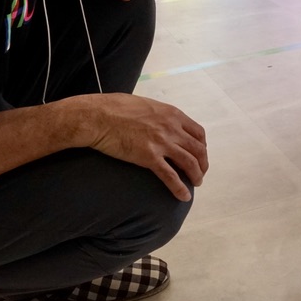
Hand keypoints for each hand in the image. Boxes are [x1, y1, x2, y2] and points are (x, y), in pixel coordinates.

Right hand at [85, 94, 206, 201]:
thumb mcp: (144, 104)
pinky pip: (170, 176)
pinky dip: (180, 188)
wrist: (97, 116)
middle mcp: (171, 127)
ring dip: (196, 176)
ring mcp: (161, 142)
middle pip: (198, 149)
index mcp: (172, 114)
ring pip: (190, 163)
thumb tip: (158, 121)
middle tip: (200, 173)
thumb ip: (157, 114)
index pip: (198, 133)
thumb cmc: (114, 108)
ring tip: (196, 184)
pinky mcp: (149, 156)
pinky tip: (184, 196)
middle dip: (203, 163)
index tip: (200, 155)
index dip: (202, 147)